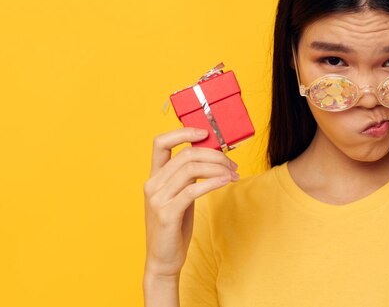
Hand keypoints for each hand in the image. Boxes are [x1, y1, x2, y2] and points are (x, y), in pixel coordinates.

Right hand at [143, 127, 238, 278]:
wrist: (163, 260)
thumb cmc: (175, 226)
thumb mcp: (179, 196)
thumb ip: (187, 177)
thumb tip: (212, 157)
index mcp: (154, 177)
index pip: (160, 143)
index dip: (182, 132)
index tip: (205, 132)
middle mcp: (152, 184)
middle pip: (186, 155)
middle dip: (214, 155)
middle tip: (232, 163)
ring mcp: (157, 199)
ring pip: (191, 169)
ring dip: (218, 168)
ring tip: (233, 174)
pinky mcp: (166, 213)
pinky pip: (193, 190)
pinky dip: (213, 182)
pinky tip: (226, 181)